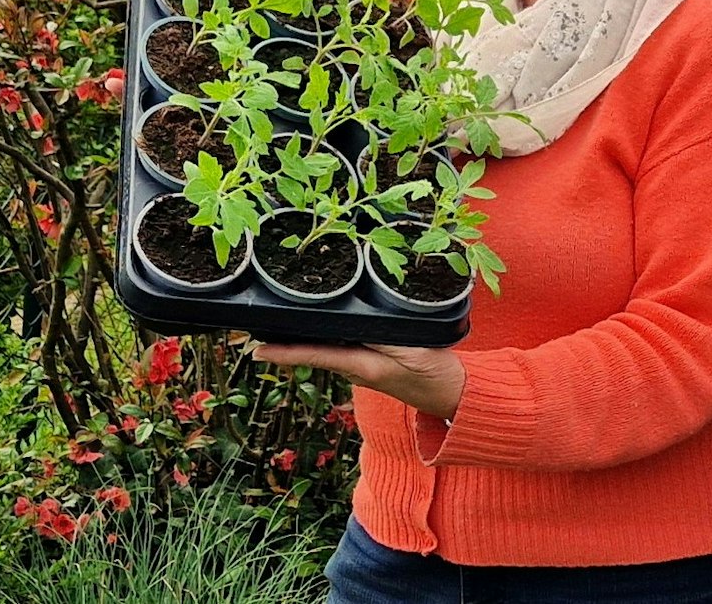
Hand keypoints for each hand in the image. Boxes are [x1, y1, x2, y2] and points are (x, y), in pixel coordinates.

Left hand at [253, 341, 464, 419]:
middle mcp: (357, 369)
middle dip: (290, 339)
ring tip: (288, 317)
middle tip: (262, 324)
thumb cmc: (435, 374)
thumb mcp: (410, 349)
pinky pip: (346, 346)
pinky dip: (332, 334)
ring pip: (330, 346)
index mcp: (362, 366)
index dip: (284, 354)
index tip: (256, 352)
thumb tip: (353, 321)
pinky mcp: (375, 363)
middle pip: (316, 349)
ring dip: (309, 335)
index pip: (315, 356)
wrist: (455, 395)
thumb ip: (382, 335)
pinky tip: (330, 320)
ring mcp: (365, 367)